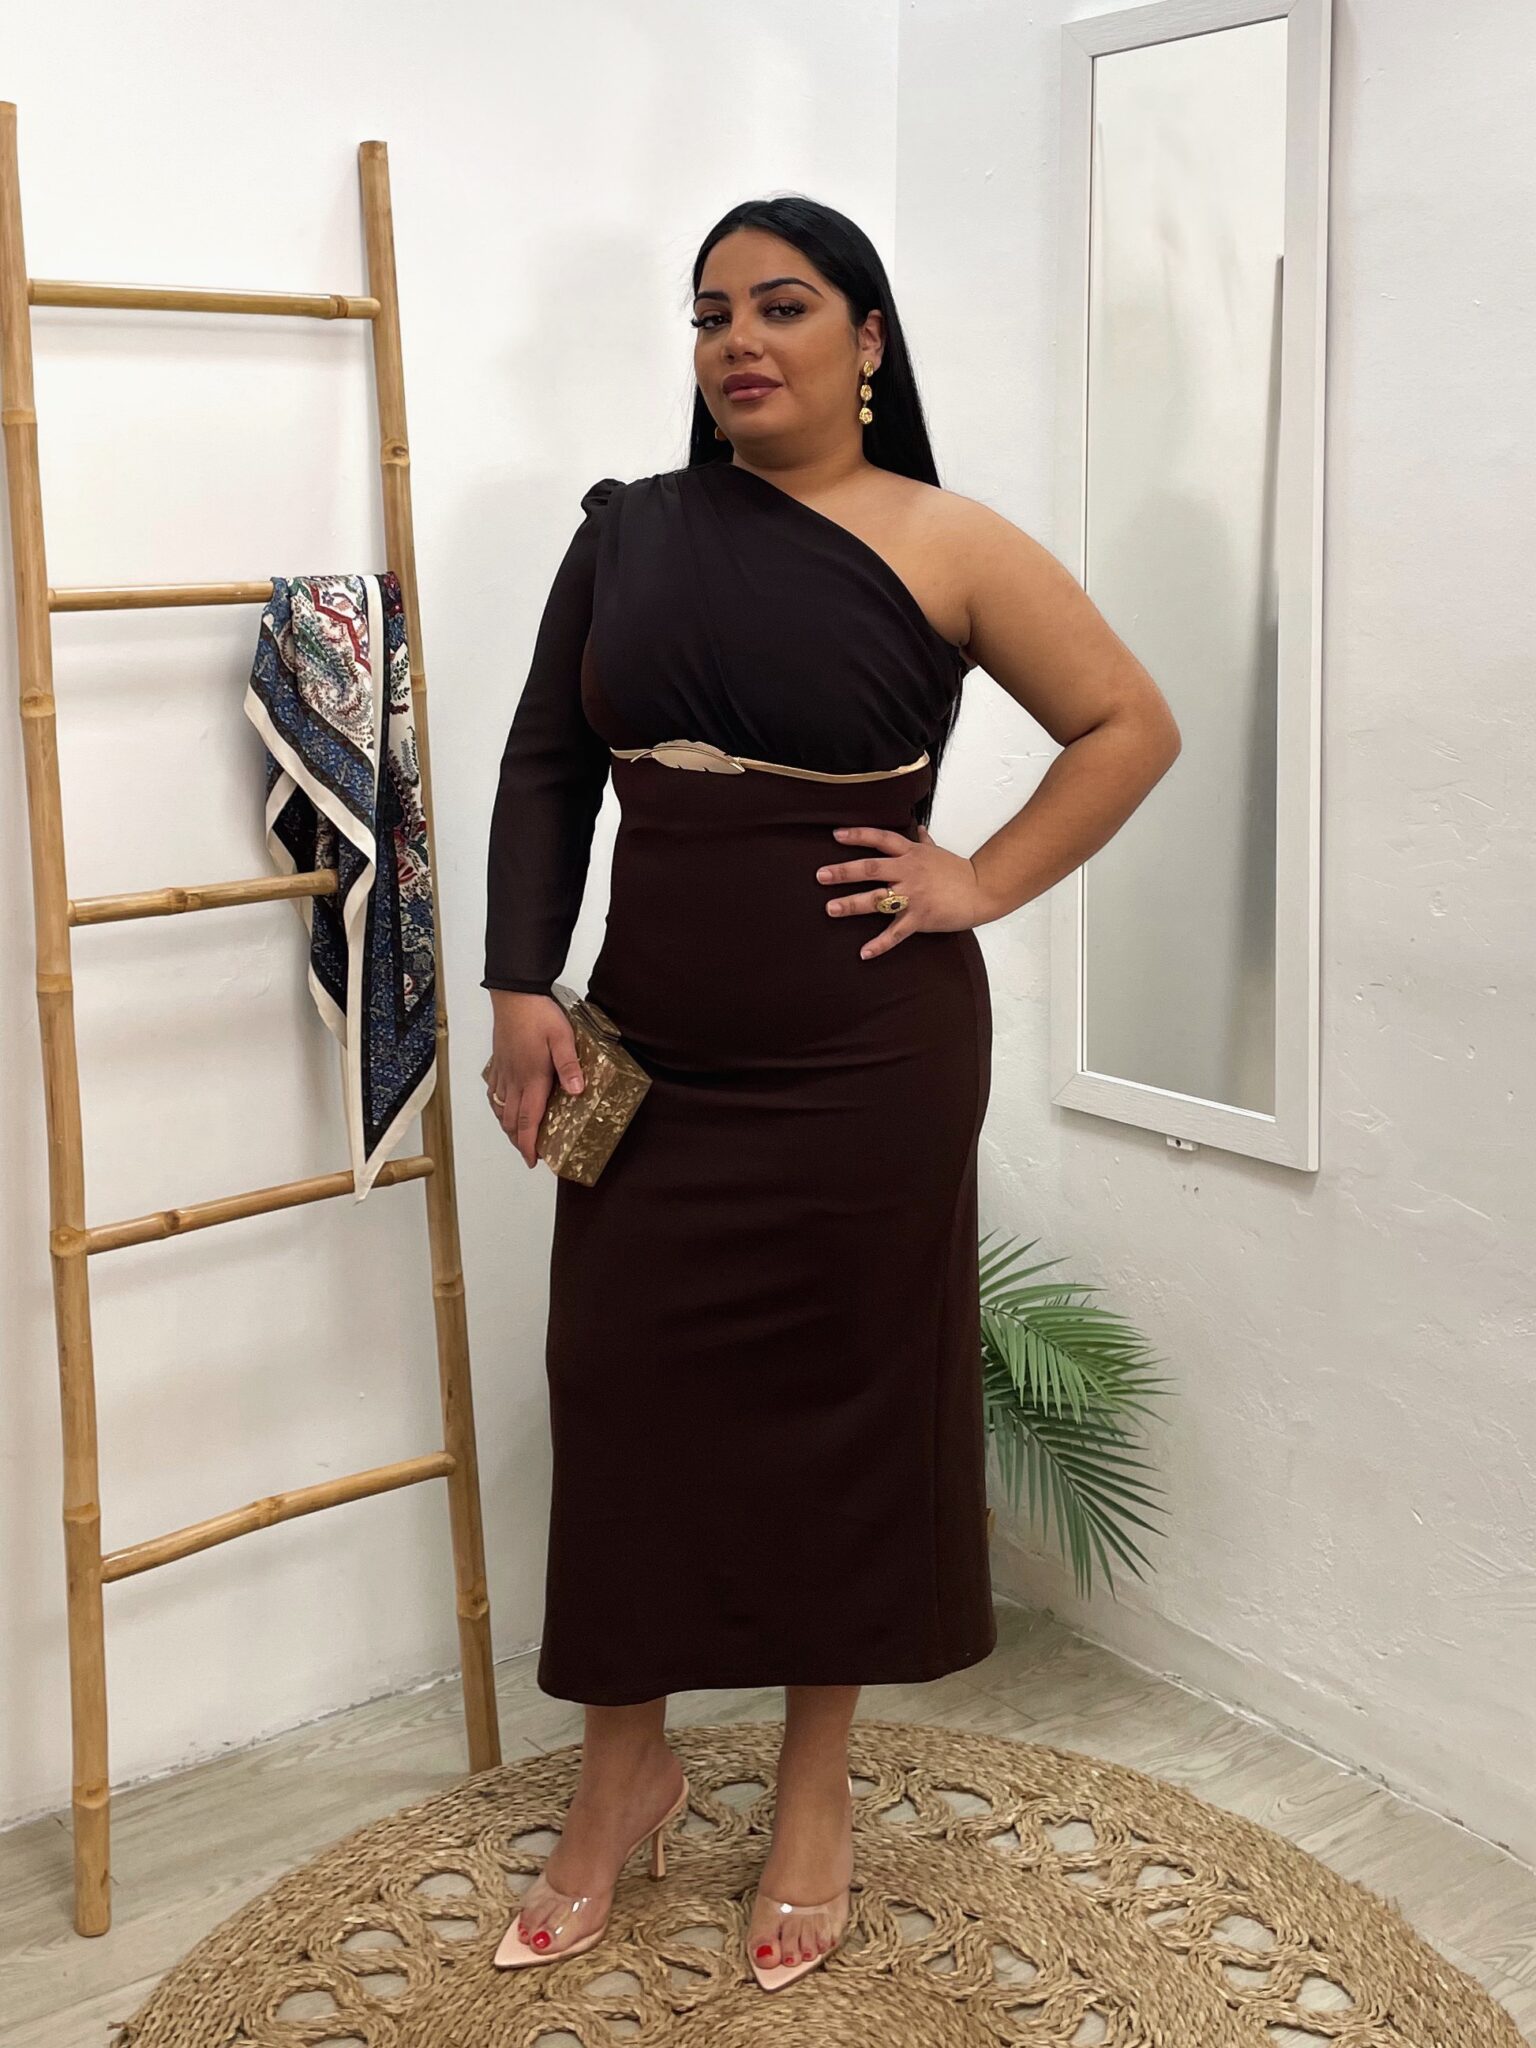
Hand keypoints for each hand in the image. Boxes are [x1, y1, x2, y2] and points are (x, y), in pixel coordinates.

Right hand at [483, 992, 585, 1169]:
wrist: (514, 993)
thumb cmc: (539, 1013)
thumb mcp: (562, 1037)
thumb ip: (569, 1066)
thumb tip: (577, 1093)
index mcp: (532, 1078)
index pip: (528, 1120)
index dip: (529, 1144)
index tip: (533, 1161)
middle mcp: (514, 1079)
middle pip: (512, 1120)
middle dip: (519, 1141)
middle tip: (529, 1153)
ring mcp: (503, 1071)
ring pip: (500, 1108)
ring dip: (508, 1126)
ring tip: (518, 1136)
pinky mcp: (498, 1061)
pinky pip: (493, 1092)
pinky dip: (498, 1107)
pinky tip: (503, 1106)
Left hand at [814, 822, 993, 958]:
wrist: (982, 890)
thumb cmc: (958, 871)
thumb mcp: (938, 851)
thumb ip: (924, 841)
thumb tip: (919, 829)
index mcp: (911, 853)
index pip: (881, 839)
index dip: (859, 835)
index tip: (836, 835)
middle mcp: (909, 872)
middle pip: (871, 868)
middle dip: (844, 872)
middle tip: (821, 876)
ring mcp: (914, 896)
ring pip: (878, 899)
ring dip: (852, 904)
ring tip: (831, 908)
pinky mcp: (920, 918)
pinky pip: (896, 933)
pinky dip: (880, 944)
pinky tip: (864, 953)